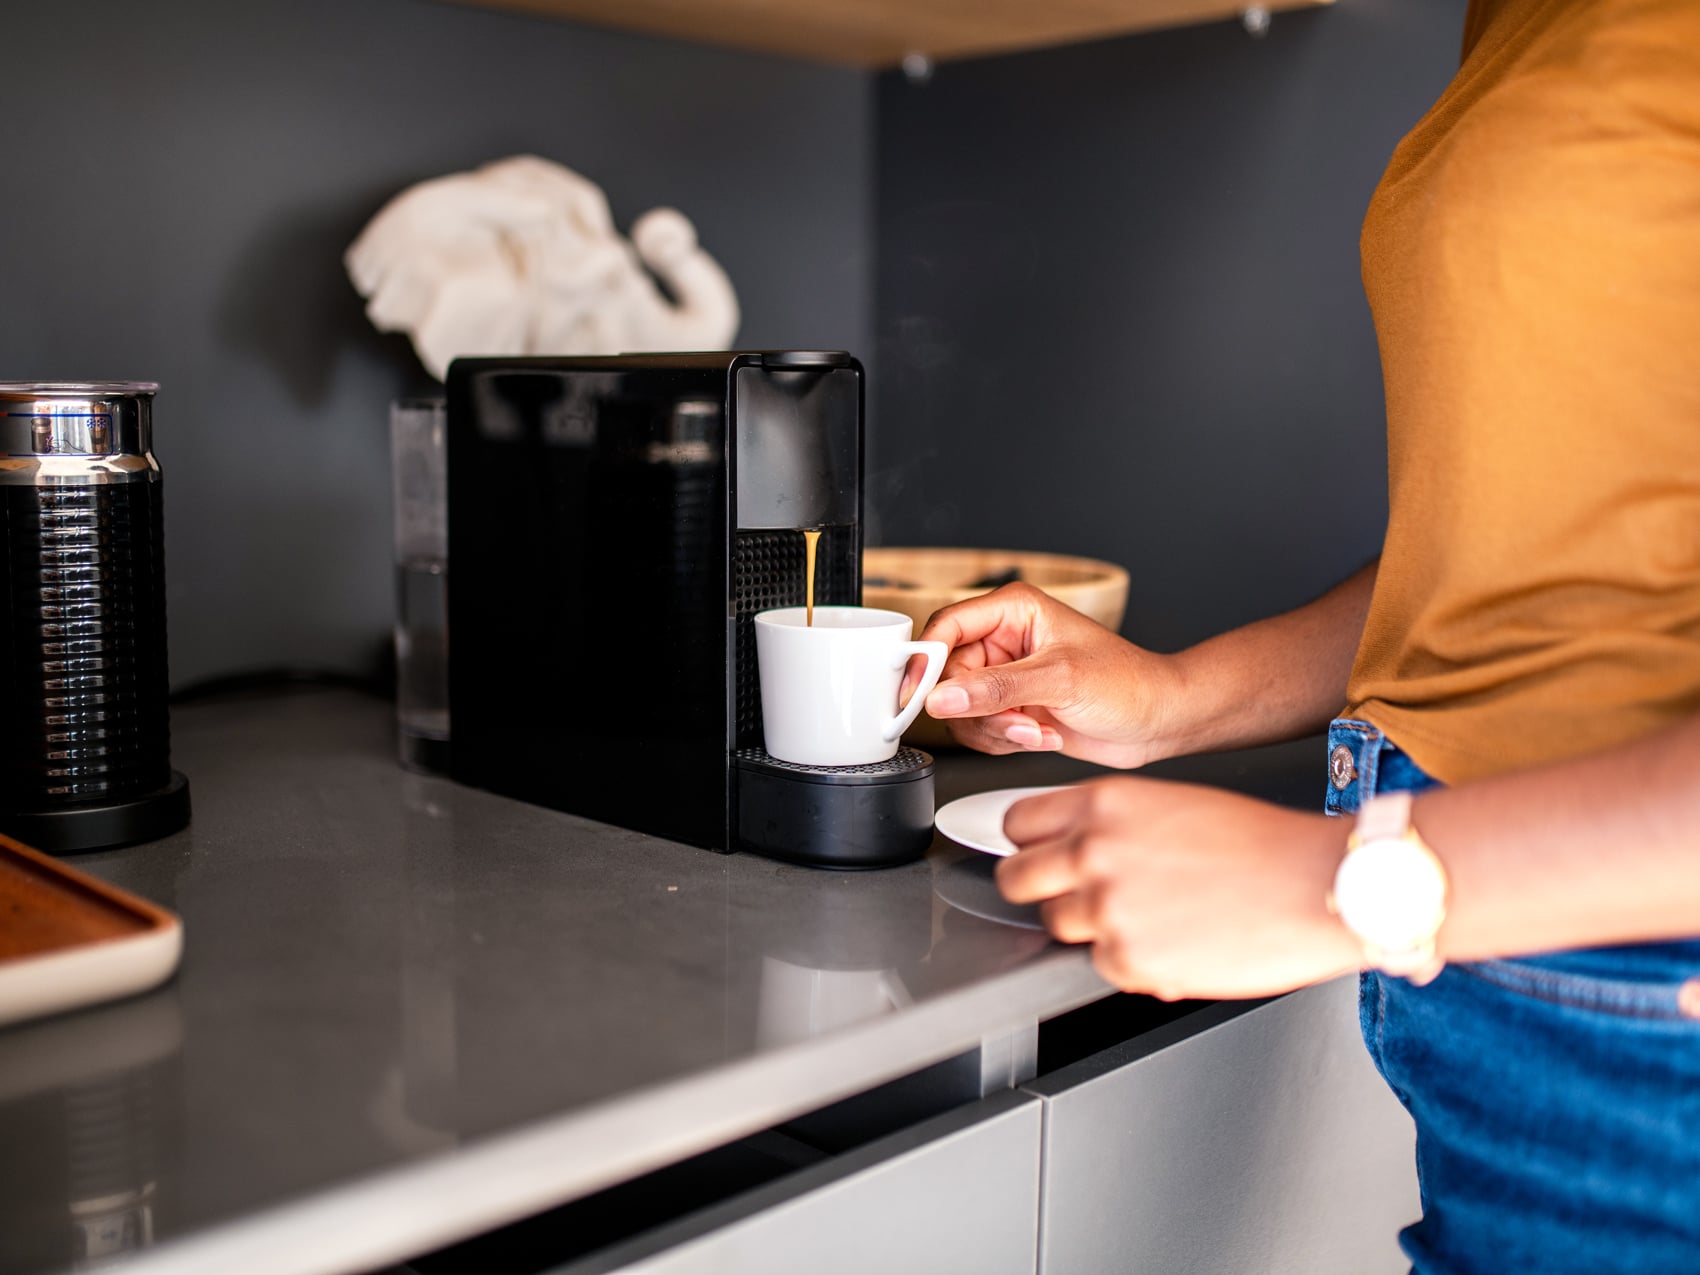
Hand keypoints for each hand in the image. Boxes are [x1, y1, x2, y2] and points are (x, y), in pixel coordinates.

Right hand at [900, 582, 1179, 767]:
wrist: (1159, 722)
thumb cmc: (1128, 684)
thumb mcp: (1060, 680)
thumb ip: (996, 689)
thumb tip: (942, 698)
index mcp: (1013, 611)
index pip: (946, 628)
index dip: (924, 661)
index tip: (917, 694)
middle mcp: (1004, 640)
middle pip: (948, 676)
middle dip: (978, 708)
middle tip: (1013, 720)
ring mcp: (1007, 677)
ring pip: (959, 709)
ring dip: (995, 729)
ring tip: (1036, 728)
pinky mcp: (1011, 707)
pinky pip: (979, 729)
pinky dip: (1005, 740)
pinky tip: (1042, 734)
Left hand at [995, 778, 1361, 999]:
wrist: (1319, 886)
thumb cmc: (1261, 844)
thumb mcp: (1172, 803)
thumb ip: (1110, 822)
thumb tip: (1067, 844)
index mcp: (1104, 803)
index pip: (1019, 823)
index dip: (1030, 843)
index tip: (1039, 853)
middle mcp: (1095, 851)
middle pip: (1017, 879)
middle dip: (1040, 889)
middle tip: (1076, 895)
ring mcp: (1108, 908)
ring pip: (1057, 925)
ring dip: (1091, 926)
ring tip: (1146, 915)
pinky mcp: (1129, 960)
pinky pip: (1103, 965)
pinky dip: (1131, 961)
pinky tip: (1173, 940)